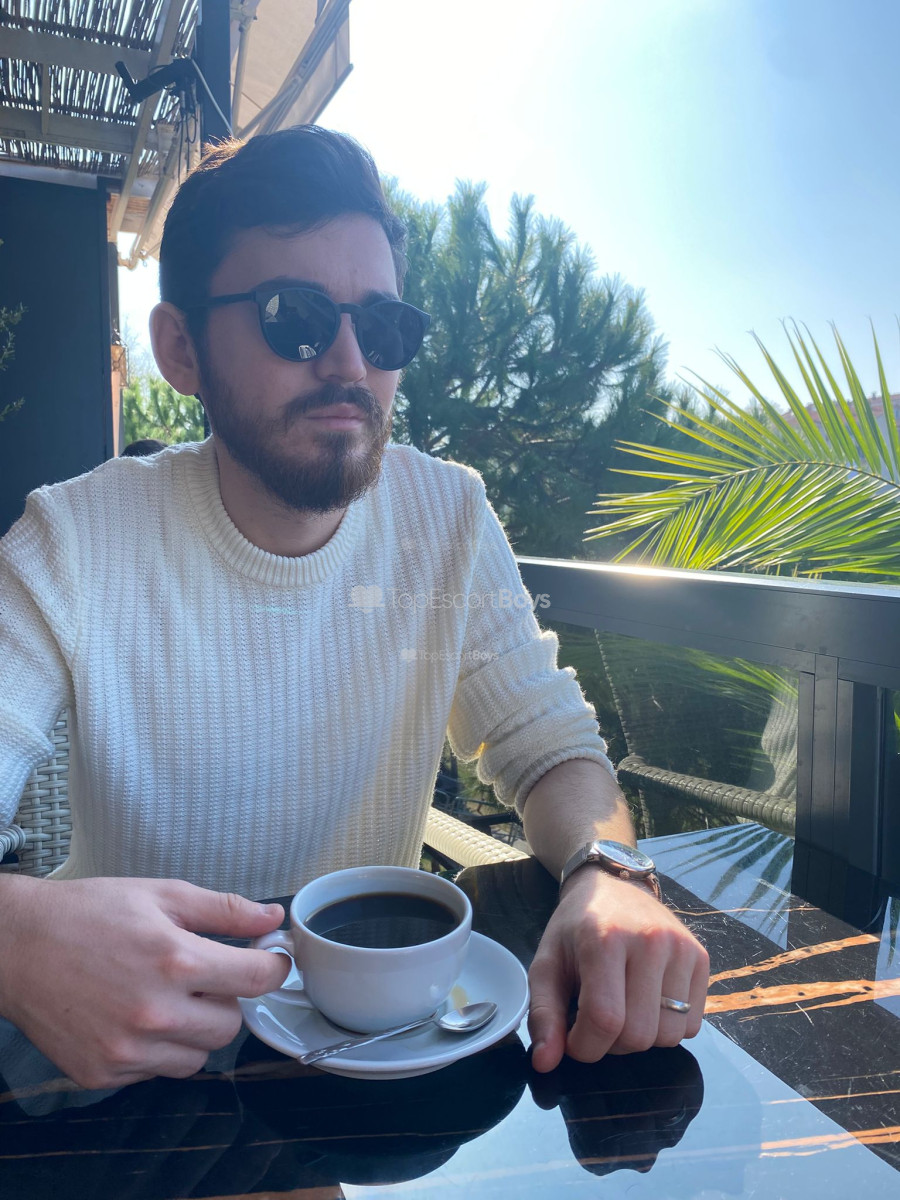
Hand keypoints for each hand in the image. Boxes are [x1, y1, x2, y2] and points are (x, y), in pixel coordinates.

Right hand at [0, 876, 289, 1088]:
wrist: (18, 946)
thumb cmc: (89, 914)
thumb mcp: (162, 895)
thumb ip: (225, 910)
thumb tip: (272, 919)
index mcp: (175, 961)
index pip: (257, 981)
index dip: (273, 968)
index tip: (270, 962)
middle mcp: (155, 1013)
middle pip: (231, 1025)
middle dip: (227, 999)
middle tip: (201, 976)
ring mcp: (127, 1050)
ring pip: (198, 1057)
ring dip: (195, 1030)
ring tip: (166, 997)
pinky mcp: (103, 1073)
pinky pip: (156, 1071)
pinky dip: (158, 1049)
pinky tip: (133, 1016)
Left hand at [527, 867, 708, 1072]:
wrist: (614, 885)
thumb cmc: (576, 928)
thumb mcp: (547, 963)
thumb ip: (543, 1014)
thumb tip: (544, 1064)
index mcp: (605, 939)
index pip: (605, 1019)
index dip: (585, 1046)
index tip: (573, 1039)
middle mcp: (650, 941)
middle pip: (639, 1035)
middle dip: (612, 1045)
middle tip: (598, 1020)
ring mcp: (681, 948)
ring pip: (669, 1036)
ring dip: (642, 1038)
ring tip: (624, 1010)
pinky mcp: (701, 957)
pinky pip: (692, 1024)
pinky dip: (668, 1026)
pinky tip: (648, 1001)